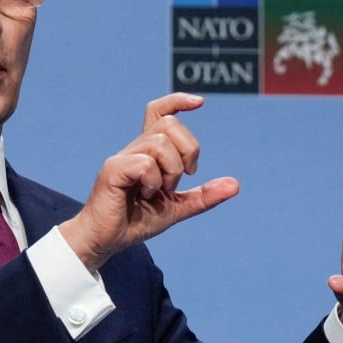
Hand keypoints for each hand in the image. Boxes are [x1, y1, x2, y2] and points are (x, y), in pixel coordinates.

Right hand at [59, 93, 238, 272]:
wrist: (107, 241)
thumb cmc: (135, 221)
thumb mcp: (177, 208)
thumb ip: (204, 196)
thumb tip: (235, 185)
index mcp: (148, 152)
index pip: (160, 111)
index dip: (178, 100)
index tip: (200, 103)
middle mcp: (135, 148)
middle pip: (169, 124)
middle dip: (188, 151)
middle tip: (178, 180)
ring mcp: (123, 157)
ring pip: (160, 143)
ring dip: (170, 172)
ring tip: (157, 192)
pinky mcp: (113, 170)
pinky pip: (146, 163)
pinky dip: (153, 182)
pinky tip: (143, 196)